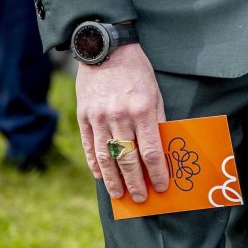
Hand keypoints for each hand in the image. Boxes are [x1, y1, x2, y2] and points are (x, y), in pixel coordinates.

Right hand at [76, 43, 168, 201]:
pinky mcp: (84, 116)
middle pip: (129, 159)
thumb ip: (157, 120)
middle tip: (142, 198)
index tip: (163, 185)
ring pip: (107, 157)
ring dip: (114, 180)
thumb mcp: (155, 92)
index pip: (151, 150)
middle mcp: (120, 116)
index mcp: (143, 110)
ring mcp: (99, 118)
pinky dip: (95, 164)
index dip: (158, 172)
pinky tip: (100, 176)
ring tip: (119, 194)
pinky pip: (90, 146)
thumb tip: (160, 148)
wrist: (106, 50)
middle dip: (137, 182)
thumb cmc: (137, 71)